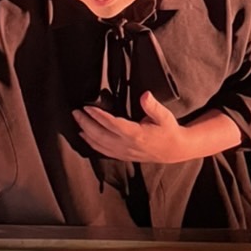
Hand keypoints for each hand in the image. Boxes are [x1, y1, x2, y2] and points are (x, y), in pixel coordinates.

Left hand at [74, 91, 196, 163]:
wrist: (175, 150)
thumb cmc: (169, 130)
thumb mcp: (164, 116)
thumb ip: (153, 106)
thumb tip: (144, 95)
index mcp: (136, 134)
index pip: (112, 124)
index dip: (98, 115)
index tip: (87, 107)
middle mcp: (127, 145)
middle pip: (100, 135)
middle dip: (86, 123)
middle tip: (76, 112)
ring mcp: (124, 152)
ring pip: (100, 145)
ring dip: (86, 133)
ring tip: (77, 122)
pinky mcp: (124, 156)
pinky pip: (104, 151)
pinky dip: (92, 144)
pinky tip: (85, 137)